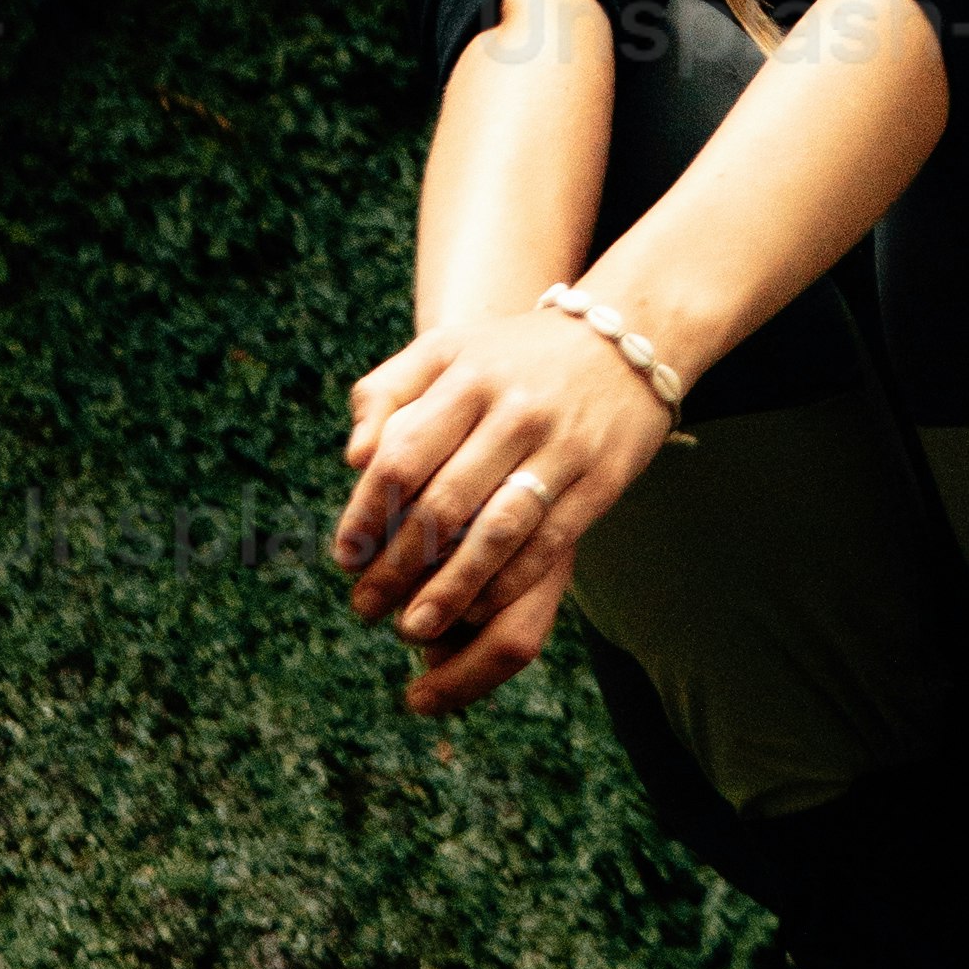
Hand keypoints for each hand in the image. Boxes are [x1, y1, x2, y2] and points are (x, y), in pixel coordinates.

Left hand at [332, 300, 668, 717]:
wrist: (625, 340)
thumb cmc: (510, 359)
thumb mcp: (444, 350)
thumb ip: (386, 393)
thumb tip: (354, 459)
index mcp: (468, 376)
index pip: (403, 456)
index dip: (366, 514)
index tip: (344, 557)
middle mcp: (516, 411)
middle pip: (445, 503)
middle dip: (398, 565)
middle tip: (366, 606)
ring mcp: (564, 446)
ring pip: (498, 532)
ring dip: (450, 589)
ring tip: (412, 628)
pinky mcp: (601, 480)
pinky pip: (548, 544)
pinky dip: (507, 585)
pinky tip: (475, 612)